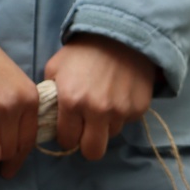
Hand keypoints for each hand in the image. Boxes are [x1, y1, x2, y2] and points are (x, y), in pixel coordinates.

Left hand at [43, 34, 156, 159]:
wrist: (120, 36)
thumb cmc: (83, 53)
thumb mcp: (56, 69)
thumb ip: (52, 97)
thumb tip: (50, 118)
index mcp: (72, 101)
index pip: (67, 141)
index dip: (67, 137)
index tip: (70, 130)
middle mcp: (97, 111)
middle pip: (93, 152)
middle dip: (88, 145)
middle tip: (87, 132)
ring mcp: (121, 111)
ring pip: (111, 135)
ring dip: (106, 125)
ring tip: (104, 104)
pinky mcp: (138, 109)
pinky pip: (127, 122)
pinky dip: (121, 114)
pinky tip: (118, 96)